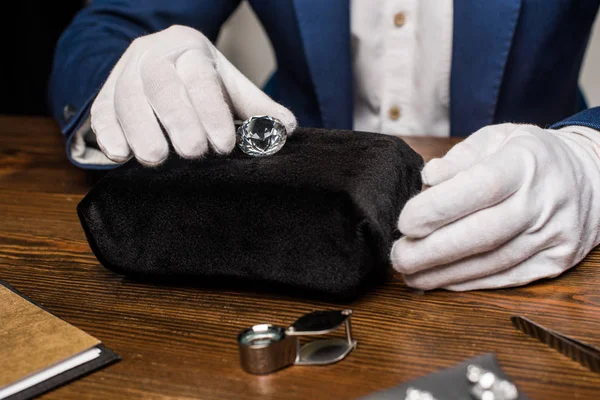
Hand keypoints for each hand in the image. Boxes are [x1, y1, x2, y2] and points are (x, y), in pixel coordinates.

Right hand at [91, 25, 296, 165]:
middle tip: (193, 153)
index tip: (224, 144)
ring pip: (126, 96)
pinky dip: (108, 132)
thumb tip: (285, 129)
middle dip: (177, 119)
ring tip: (155, 159)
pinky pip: (102, 109)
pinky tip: (119, 155)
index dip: (212, 112)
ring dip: (140, 129)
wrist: (163, 57)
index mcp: (190, 49)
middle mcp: (154, 54)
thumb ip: (257, 107)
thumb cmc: (201, 79)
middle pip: (160, 84)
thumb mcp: (231, 85)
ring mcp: (125, 71)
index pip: (200, 79)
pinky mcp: (105, 91)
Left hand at [391, 123, 599, 289]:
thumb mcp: (497, 138)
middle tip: (398, 256)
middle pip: (484, 233)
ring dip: (445, 273)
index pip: (481, 187)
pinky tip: (441, 281)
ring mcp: (553, 234)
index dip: (439, 208)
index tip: (404, 222)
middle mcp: (543, 200)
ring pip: (493, 262)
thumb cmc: (530, 156)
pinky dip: (469, 282)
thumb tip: (428, 179)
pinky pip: (506, 277)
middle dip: (433, 250)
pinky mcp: (555, 261)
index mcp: (525, 163)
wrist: (590, 178)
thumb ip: (461, 157)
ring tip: (410, 274)